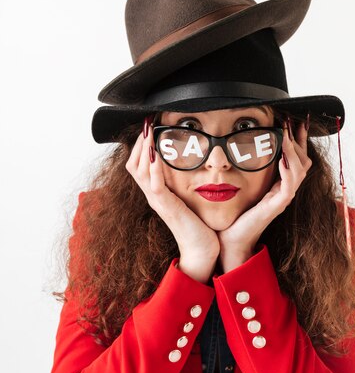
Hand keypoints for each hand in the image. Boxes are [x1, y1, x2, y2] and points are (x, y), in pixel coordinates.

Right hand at [125, 117, 219, 274]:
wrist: (203, 250)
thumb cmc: (200, 224)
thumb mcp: (188, 197)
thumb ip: (184, 183)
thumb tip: (190, 163)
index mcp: (157, 193)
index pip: (139, 164)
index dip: (141, 145)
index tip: (149, 125)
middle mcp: (154, 196)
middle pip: (133, 165)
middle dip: (140, 142)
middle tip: (147, 122)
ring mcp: (158, 202)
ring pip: (140, 171)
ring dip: (144, 149)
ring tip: (149, 131)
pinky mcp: (168, 208)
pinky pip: (155, 186)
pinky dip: (154, 169)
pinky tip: (156, 156)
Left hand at [217, 118, 311, 265]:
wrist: (230, 239)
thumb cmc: (234, 215)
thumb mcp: (243, 186)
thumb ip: (247, 169)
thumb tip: (240, 147)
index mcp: (279, 185)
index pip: (295, 158)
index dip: (298, 139)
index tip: (295, 120)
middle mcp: (284, 191)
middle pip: (304, 161)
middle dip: (300, 140)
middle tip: (293, 120)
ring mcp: (283, 199)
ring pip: (300, 170)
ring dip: (294, 150)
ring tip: (285, 134)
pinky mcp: (277, 206)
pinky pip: (289, 185)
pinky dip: (288, 169)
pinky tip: (283, 157)